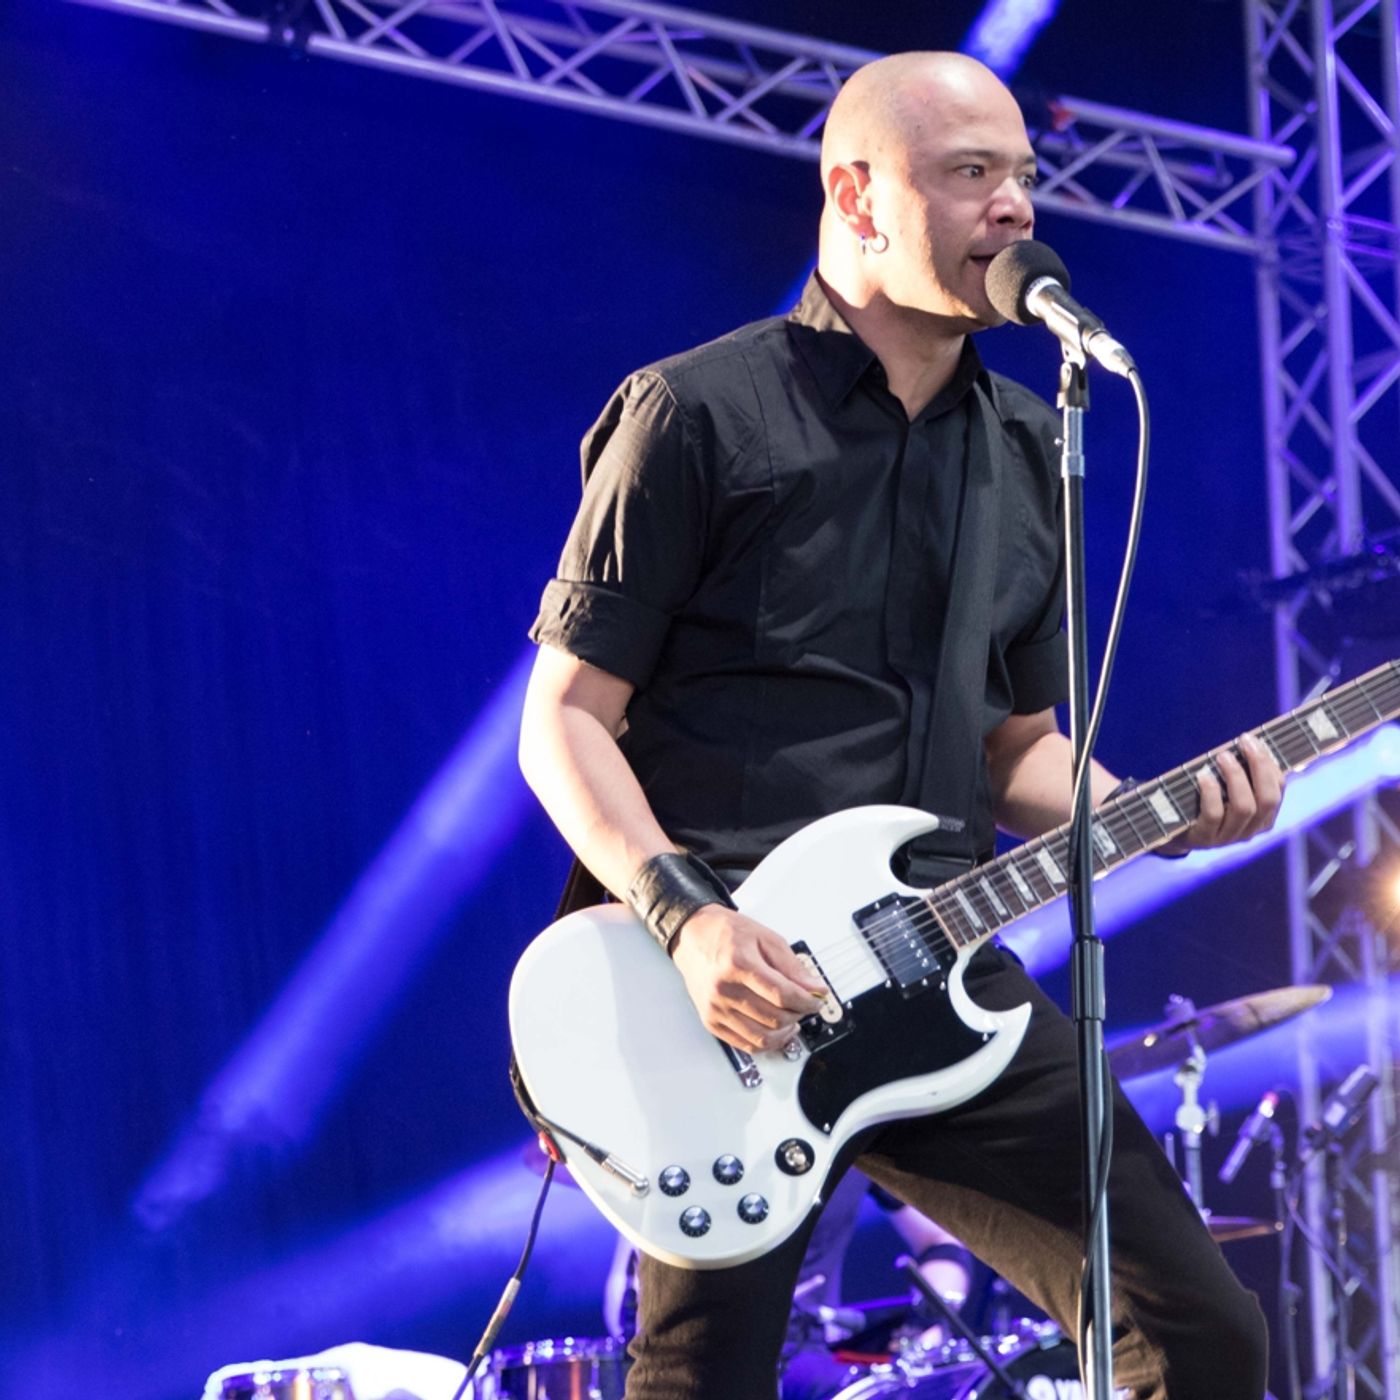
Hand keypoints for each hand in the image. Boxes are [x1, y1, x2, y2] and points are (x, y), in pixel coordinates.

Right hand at [670, 904, 826, 1053]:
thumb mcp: (765, 937)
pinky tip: (775, 1031)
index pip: (782, 994)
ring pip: (762, 1037)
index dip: (807, 1001)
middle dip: (798, 1014)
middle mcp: (724, 989)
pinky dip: (766, 1043)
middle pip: (774, 1017)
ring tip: (792, 1020)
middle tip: (804, 1005)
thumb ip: (792, 965)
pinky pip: (745, 1044)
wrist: (692, 935)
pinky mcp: (711, 1021)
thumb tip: (815, 988)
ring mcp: (716, 1009)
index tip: (817, 1000)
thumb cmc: (726, 933)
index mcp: (738, 964)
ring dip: (785, 1032)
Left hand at [1157, 733, 1283, 854]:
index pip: (1277, 790)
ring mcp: (1228, 837)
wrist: (1172, 833)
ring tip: (1222, 756)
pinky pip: (1213, 815)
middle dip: (1259, 766)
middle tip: (1244, 741)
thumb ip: (1239, 772)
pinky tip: (1203, 776)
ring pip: (1244, 807)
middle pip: (1268, 799)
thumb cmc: (1202, 802)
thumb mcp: (1225, 789)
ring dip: (1235, 777)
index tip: (1254, 740)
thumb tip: (1250, 742)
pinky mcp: (1205, 838)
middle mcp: (1250, 829)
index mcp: (1263, 817)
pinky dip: (1211, 793)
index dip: (1269, 764)